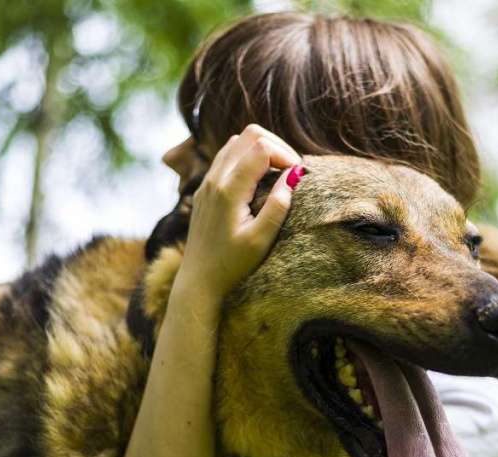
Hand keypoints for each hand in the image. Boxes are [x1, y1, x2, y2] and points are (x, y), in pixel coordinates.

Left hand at [176, 124, 302, 300]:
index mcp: (229, 190)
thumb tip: (294, 175)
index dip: (286, 155)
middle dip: (277, 146)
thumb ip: (278, 206)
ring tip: (278, 174)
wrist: (199, 280)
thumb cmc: (232, 265)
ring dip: (262, 150)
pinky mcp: (205, 188)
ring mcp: (207, 181)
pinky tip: (259, 180)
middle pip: (249, 134)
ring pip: (237, 141)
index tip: (298, 177)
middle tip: (292, 171)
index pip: (262, 147)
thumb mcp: (261, 240)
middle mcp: (215, 179)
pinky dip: (248, 157)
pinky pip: (227, 155)